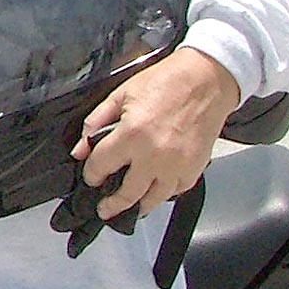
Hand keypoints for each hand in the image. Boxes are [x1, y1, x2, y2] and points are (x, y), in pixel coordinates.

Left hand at [70, 48, 239, 220]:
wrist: (207, 80)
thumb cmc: (168, 81)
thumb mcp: (121, 94)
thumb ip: (96, 122)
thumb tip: (80, 148)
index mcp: (132, 134)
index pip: (100, 166)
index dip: (91, 174)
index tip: (91, 176)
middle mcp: (154, 155)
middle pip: (126, 194)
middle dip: (110, 204)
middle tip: (104, 209)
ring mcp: (176, 166)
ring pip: (151, 200)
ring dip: (136, 206)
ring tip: (128, 207)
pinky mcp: (194, 169)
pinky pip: (174, 192)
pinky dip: (163, 194)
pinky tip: (154, 190)